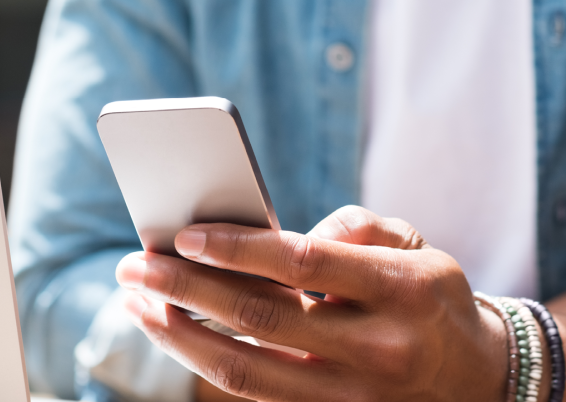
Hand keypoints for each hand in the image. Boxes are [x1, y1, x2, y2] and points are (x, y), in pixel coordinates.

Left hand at [116, 206, 508, 401]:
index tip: (183, 235)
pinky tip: (174, 336)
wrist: (477, 379)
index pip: (301, 264)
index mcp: (398, 290)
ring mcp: (352, 397)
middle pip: (260, 320)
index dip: (237, 249)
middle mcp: (375, 349)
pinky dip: (206, 366)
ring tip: (137, 304)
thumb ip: (355, 227)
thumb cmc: (428, 296)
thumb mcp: (414, 246)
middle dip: (186, 291)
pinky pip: (256, 398)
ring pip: (247, 372)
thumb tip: (284, 236)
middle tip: (135, 266)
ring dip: (180, 337)